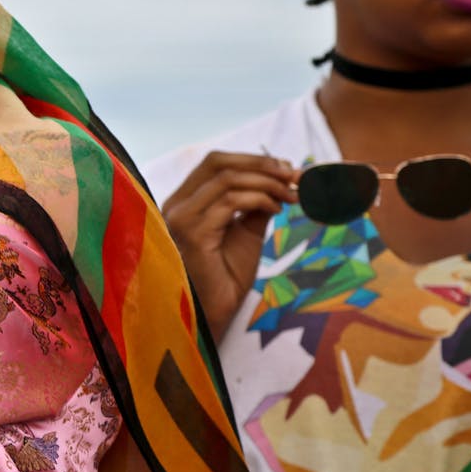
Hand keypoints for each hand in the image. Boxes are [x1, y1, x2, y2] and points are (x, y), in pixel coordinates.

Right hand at [160, 151, 299, 334]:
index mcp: (184, 201)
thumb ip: (256, 203)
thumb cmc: (227, 274)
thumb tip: (280, 177)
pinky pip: (230, 202)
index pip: (214, 163)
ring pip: (228, 179)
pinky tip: (276, 209)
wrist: (217, 312)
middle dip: (261, 164)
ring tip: (290, 196)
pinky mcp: (193, 234)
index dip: (253, 159)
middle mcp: (176, 205)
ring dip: (267, 182)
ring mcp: (181, 218)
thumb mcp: (246, 230)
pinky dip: (259, 199)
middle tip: (294, 175)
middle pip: (218, 163)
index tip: (286, 169)